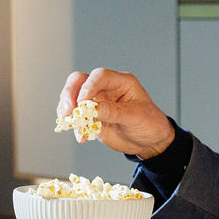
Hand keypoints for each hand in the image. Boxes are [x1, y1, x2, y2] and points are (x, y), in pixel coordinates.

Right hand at [58, 68, 175, 159]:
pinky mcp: (91, 117)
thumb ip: (113, 111)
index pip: (99, 76)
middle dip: (69, 94)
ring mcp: (96, 102)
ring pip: (73, 98)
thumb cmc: (150, 123)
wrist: (150, 141)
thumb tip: (92, 108)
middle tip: (67, 111)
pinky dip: (74, 126)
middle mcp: (105, 89)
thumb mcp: (135, 116)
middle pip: (79, 81)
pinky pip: (77, 118)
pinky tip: (81, 137)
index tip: (82, 103)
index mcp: (120, 82)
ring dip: (67, 110)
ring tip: (70, 123)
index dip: (88, 87)